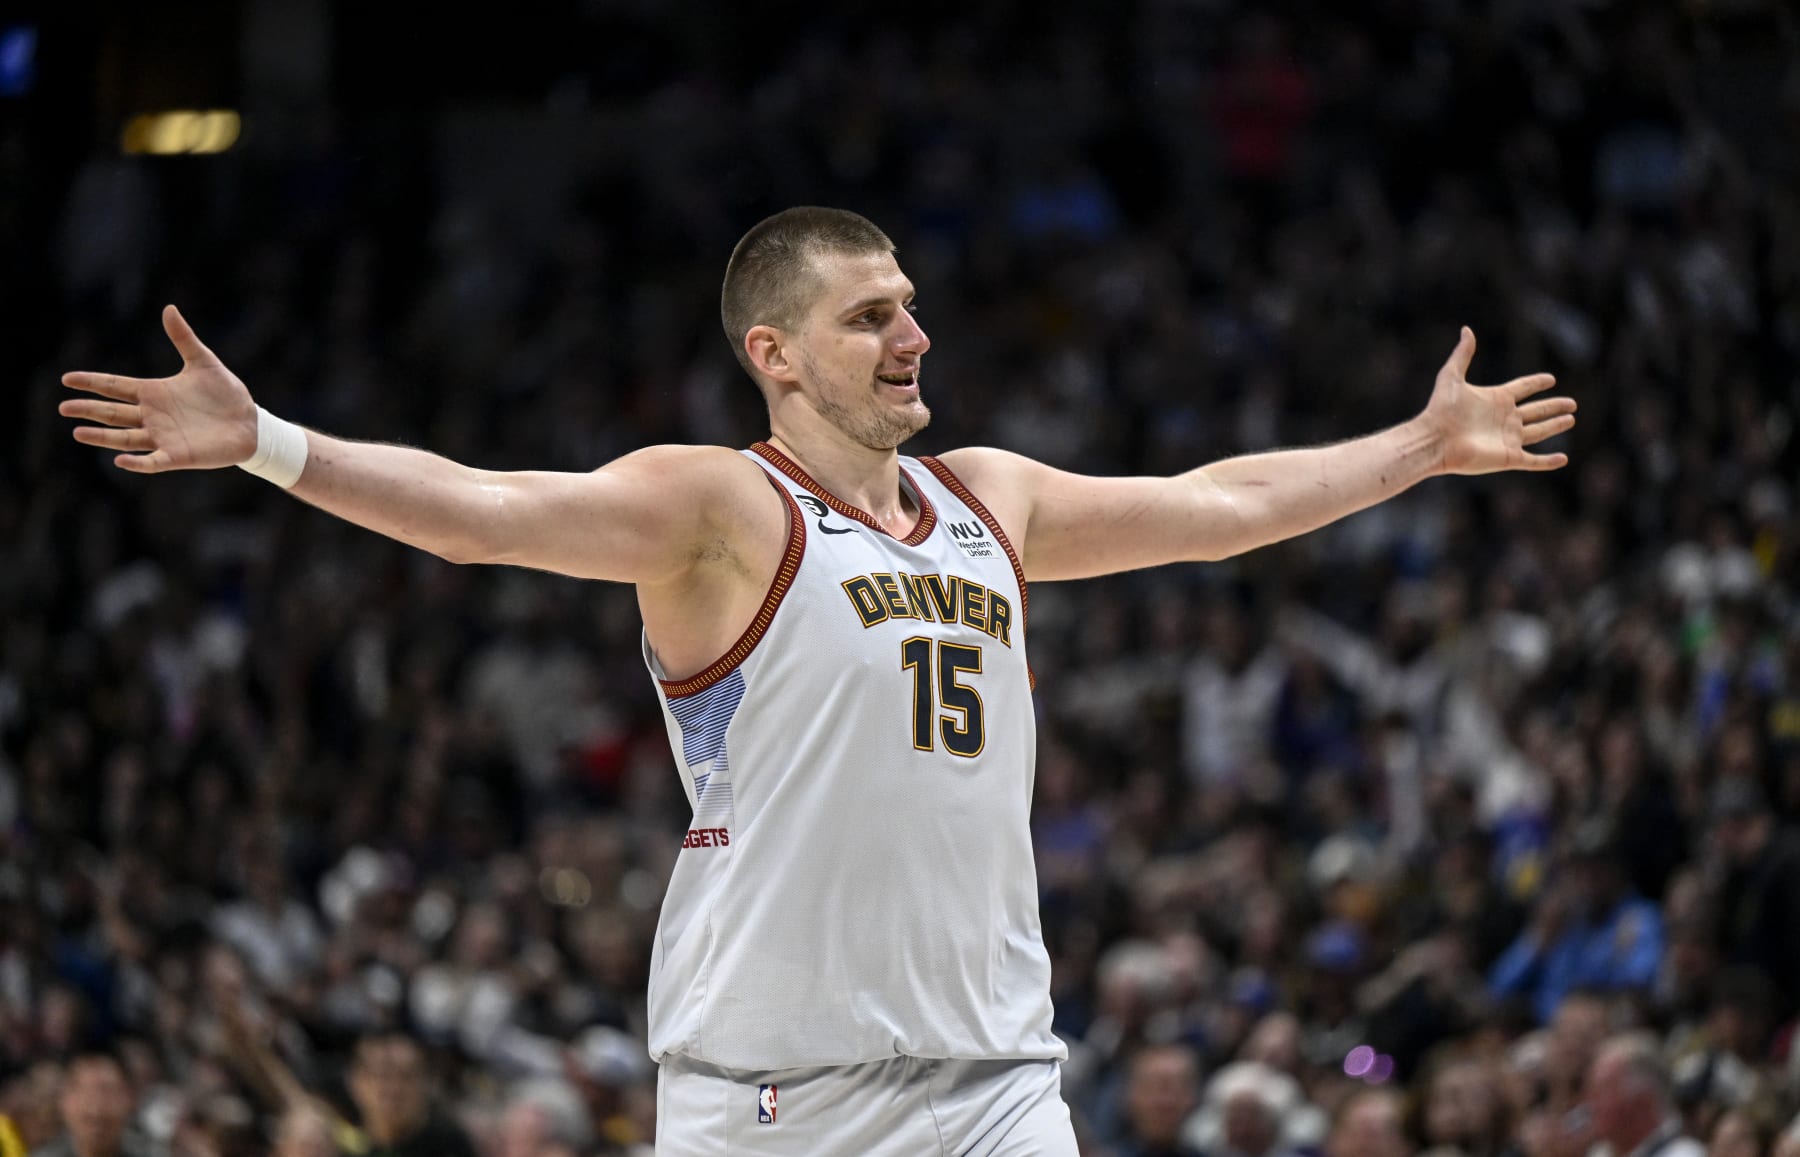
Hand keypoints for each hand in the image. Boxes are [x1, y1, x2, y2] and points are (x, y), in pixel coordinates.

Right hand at [60, 305, 258, 472]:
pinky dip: (137, 462)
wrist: (250, 423)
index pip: (116, 387)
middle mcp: (153, 416)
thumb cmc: (226, 394)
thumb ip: (184, 338)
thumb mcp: (204, 362)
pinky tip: (120, 460)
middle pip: (113, 412)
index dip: (92, 383)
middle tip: (63, 406)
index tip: (67, 379)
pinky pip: (153, 462)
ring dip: (102, 436)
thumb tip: (169, 308)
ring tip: (77, 432)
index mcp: (154, 392)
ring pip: (125, 437)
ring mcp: (163, 437)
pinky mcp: (178, 456)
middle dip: (89, 409)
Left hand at [1422, 327, 1575, 474]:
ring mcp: (1507, 439)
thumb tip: (1466, 329)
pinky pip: (1533, 461)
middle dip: (1553, 406)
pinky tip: (1563, 459)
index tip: (1551, 379)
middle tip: (1572, 403)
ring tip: (1571, 419)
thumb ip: (1462, 354)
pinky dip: (1548, 462)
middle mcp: (1504, 418)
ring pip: (1539, 432)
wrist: (1434, 440)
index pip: (1522, 388)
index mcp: (1495, 398)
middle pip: (1536, 410)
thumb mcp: (1451, 376)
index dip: (1536, 383)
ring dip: (1555, 426)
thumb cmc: (1440, 409)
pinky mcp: (1508, 457)